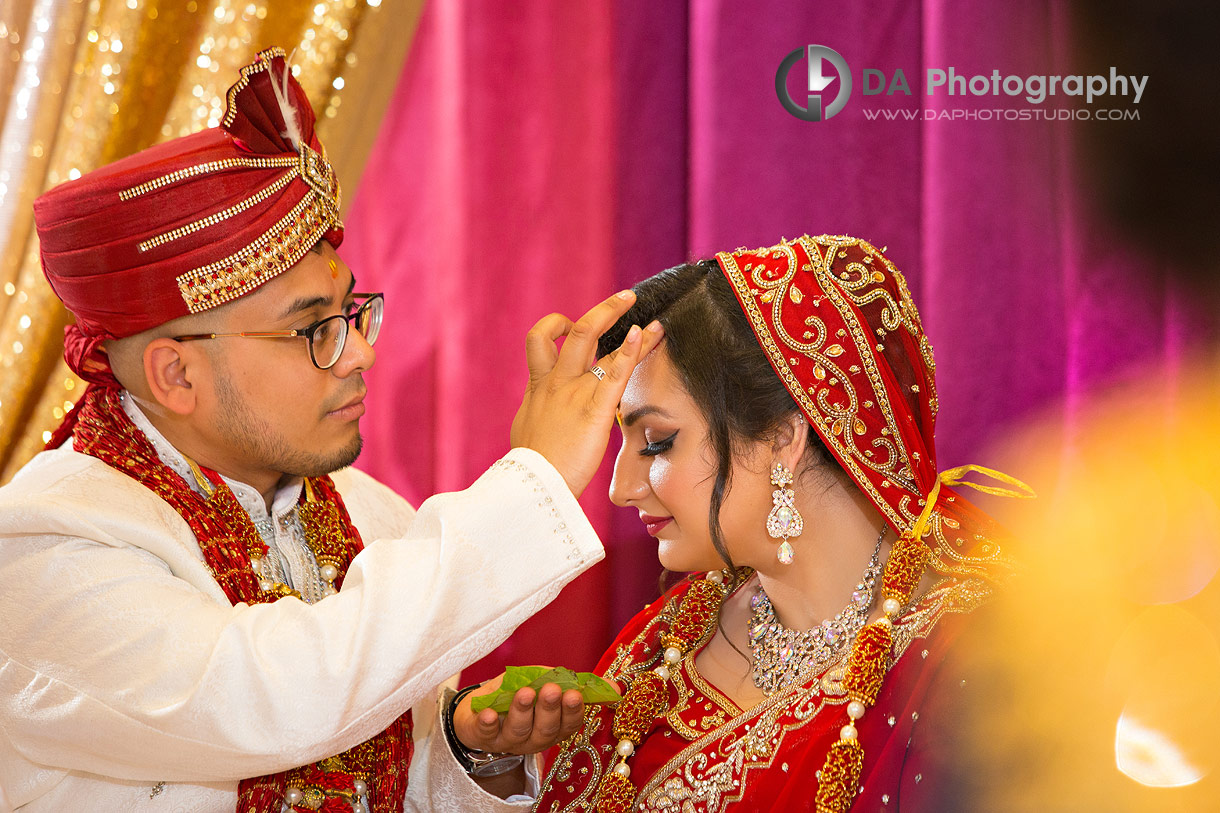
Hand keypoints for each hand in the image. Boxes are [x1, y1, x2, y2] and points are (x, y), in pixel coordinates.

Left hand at [453, 673, 585, 754]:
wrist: (480, 707)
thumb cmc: (521, 692)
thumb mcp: (547, 683)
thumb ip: (574, 682)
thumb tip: (616, 686)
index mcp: (553, 728)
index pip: (568, 724)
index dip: (572, 711)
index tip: (575, 694)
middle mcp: (534, 739)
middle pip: (545, 730)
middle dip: (549, 710)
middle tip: (551, 690)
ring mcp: (508, 741)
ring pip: (519, 731)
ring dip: (523, 711)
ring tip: (524, 692)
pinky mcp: (483, 736)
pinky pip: (487, 733)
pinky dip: (488, 723)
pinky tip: (490, 713)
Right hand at [511, 290, 664, 495]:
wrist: (531, 487)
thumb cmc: (530, 468)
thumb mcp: (527, 430)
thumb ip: (538, 413)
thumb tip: (542, 415)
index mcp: (538, 386)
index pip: (543, 341)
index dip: (558, 326)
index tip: (573, 325)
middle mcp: (556, 382)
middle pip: (578, 332)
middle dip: (605, 311)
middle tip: (625, 299)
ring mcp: (574, 393)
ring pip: (601, 346)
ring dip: (632, 330)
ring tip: (655, 322)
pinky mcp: (593, 410)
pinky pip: (614, 374)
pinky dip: (630, 352)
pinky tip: (644, 336)